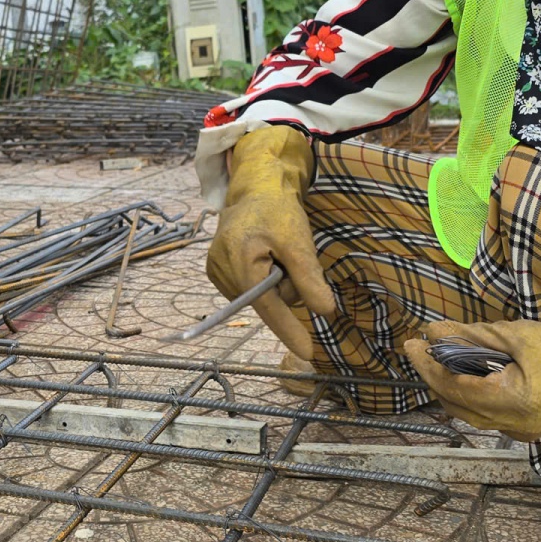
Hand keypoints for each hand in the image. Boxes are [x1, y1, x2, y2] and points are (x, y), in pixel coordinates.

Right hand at [205, 125, 334, 354]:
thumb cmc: (277, 210)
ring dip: (273, 283)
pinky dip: (262, 280)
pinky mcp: (216, 272)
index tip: (307, 352)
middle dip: (284, 287)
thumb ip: (309, 279)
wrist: (254, 189)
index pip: (268, 307)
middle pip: (265, 302)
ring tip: (272, 253)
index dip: (289, 330)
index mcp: (239, 260)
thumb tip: (325, 312)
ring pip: (258, 298)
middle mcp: (220, 270)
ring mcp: (215, 272)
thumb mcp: (298, 241)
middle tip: (288, 256)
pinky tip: (263, 258)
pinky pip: (249, 290)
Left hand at [403, 318, 540, 440]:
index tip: (412, 343)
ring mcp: (523, 432)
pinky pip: (489, 415)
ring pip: (470, 414)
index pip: (452, 386)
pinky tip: (467, 371)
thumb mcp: (520, 336)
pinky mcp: (530, 428)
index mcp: (513, 402)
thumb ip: (473, 337)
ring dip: (451, 387)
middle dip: (434, 377)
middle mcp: (515, 426)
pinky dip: (471, 395)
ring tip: (439, 357)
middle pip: (456, 405)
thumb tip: (434, 332)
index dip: (427, 365)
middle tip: (421, 348)